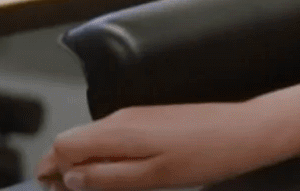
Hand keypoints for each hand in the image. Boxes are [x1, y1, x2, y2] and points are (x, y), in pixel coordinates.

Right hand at [36, 101, 288, 190]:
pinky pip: (117, 136)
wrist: (247, 132)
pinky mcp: (153, 118)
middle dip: (69, 169)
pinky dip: (111, 156)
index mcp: (118, 130)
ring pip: (95, 139)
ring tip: (109, 186)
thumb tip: (69, 179)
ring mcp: (138, 115)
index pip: (61, 144)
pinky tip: (129, 173)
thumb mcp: (150, 178)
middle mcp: (123, 117)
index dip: (52, 171)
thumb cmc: (206, 155)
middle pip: (75, 140)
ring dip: (91, 163)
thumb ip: (105, 177)